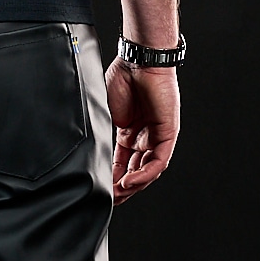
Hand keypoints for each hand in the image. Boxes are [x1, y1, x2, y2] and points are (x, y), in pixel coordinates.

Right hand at [105, 59, 179, 204]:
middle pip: (135, 170)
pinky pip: (158, 162)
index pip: (121, 162)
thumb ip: (104, 132)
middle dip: (122, 188)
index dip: (111, 177)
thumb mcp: (107, 111)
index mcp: (129, 131)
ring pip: (148, 170)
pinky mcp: (168, 134)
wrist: (138, 60)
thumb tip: (92, 154)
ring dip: (133, 185)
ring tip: (117, 195)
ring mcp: (157, 136)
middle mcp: (145, 137)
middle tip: (110, 200)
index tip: (100, 190)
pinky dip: (144, 174)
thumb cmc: (122, 77)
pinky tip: (129, 182)